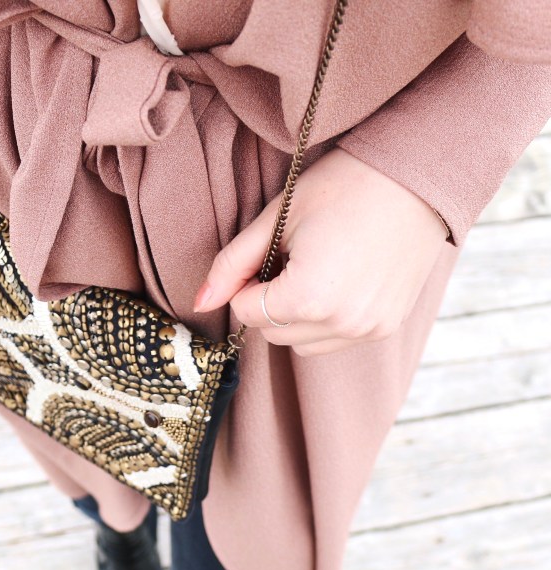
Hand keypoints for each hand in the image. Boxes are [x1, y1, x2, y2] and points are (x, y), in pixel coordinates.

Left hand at [193, 148, 449, 356]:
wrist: (419, 176)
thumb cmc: (345, 185)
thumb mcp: (277, 217)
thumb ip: (232, 264)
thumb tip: (199, 302)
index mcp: (309, 296)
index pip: (247, 313)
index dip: (246, 284)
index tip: (267, 253)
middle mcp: (341, 323)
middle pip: (272, 333)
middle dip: (269, 304)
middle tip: (291, 257)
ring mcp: (367, 330)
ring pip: (301, 344)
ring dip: (295, 318)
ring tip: (317, 268)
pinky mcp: (385, 328)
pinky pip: (334, 341)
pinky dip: (325, 321)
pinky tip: (341, 280)